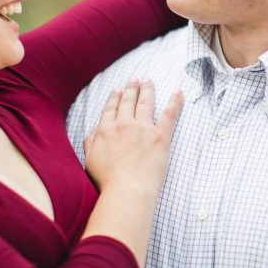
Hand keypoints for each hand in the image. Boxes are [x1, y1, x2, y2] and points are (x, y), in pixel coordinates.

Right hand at [83, 79, 181, 196]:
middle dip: (131, 88)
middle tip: (135, 78)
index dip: (115, 98)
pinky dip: (175, 102)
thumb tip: (93, 131)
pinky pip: (169, 114)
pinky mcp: (161, 136)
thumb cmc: (107, 181)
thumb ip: (90, 143)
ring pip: (146, 102)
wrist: (127, 189)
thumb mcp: (90, 160)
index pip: (111, 109)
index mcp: (106, 130)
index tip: (117, 89)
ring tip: (148, 80)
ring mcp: (143, 128)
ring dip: (147, 89)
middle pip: (128, 102)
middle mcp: (124, 124)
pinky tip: (178, 92)